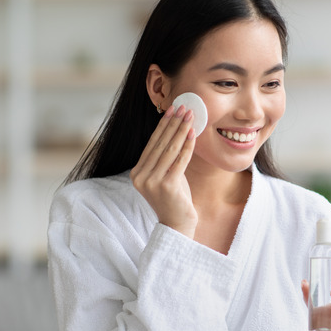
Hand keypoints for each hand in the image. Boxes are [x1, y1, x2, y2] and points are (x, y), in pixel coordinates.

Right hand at [130, 105, 197, 237]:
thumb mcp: (166, 174)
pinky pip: (179, 160)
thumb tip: (176, 129)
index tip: (172, 109)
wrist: (178, 224)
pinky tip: (193, 133)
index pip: (152, 143)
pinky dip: (187, 145)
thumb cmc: (175, 198)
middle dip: (173, 123)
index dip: (163, 125)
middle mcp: (141, 176)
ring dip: (181, 130)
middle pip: (160, 143)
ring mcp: (152, 181)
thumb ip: (166, 157)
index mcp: (137, 172)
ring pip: (169, 149)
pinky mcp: (166, 185)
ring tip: (190, 115)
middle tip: (183, 106)